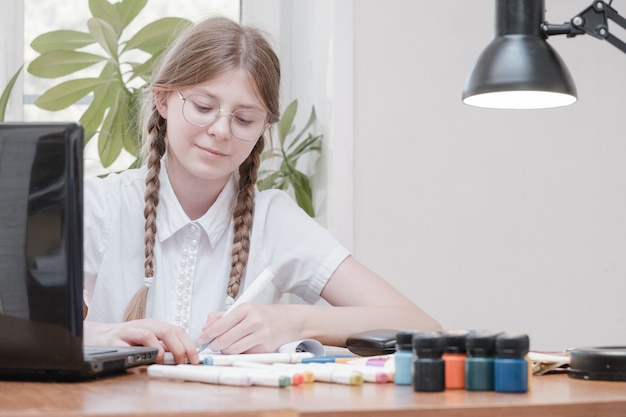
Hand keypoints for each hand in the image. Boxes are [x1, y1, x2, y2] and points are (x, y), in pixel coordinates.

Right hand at [83, 319, 199, 363]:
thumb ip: (163, 346)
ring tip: (163, 361)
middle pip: (168, 331)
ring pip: (149, 334)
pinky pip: (128, 346)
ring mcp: (129, 332)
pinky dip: (138, 353)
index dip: (189, 345)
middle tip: (183, 362)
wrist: (97, 336)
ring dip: (160, 350)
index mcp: (154, 325)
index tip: (195, 359)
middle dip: (179, 348)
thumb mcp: (148, 340)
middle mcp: (143, 325)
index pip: (178, 331)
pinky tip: (143, 361)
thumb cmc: (125, 340)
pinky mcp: (114, 341)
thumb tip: (181, 359)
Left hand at [198, 303, 303, 353]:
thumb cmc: (265, 315)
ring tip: (227, 346)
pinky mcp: (265, 346)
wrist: (289, 320)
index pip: (219, 325)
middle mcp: (253, 320)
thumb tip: (205, 328)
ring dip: (226, 351)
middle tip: (214, 345)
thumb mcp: (244, 310)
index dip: (207, 335)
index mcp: (245, 308)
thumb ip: (222, 317)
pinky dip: (239, 353)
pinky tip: (242, 346)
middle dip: (215, 345)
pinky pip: (244, 354)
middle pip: (223, 340)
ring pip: (232, 350)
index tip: (202, 338)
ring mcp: (260, 334)